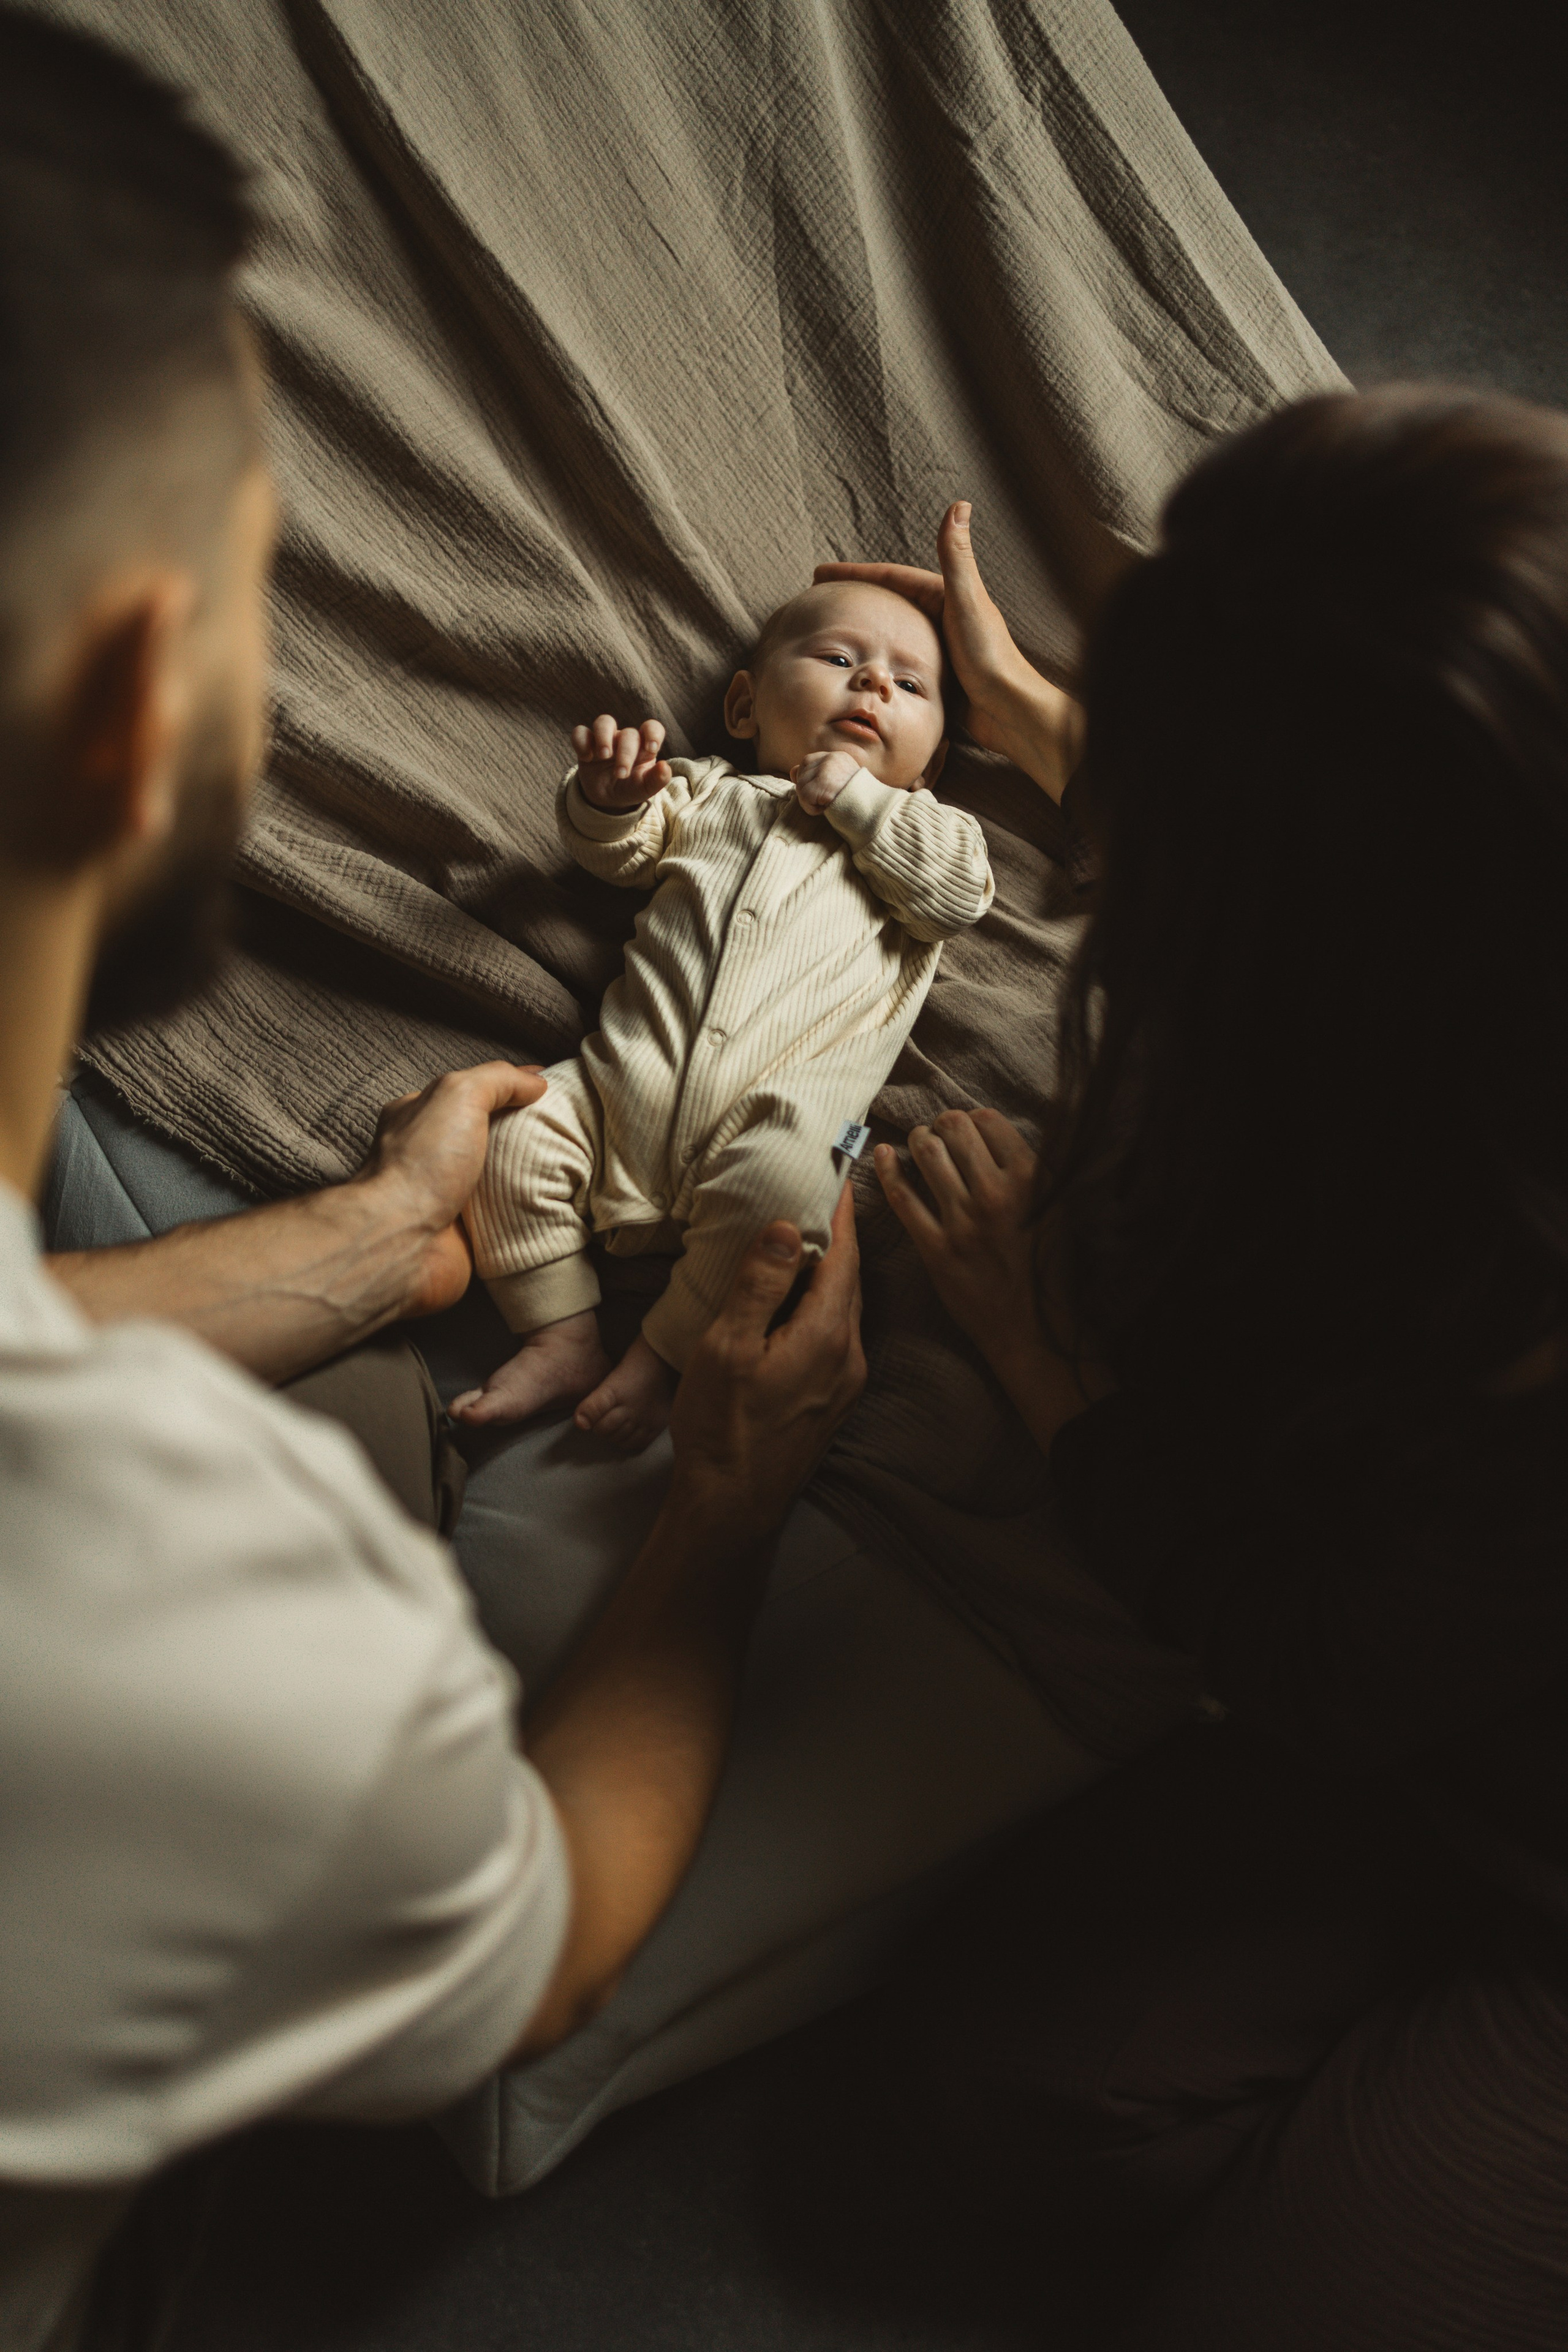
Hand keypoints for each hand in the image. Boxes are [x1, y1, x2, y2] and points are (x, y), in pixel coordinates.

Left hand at [355, 1062, 546, 1316]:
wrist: (402, 1242)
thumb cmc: (420, 1164)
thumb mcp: (459, 1095)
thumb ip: (498, 1080)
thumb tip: (536, 1082)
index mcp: (421, 1115)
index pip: (474, 1093)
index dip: (513, 1088)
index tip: (552, 1092)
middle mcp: (432, 1155)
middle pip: (491, 1135)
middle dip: (527, 1134)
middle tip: (566, 1133)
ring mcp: (449, 1195)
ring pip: (502, 1177)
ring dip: (531, 1176)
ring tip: (569, 1168)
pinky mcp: (467, 1232)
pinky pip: (507, 1218)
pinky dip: (527, 1213)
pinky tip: (554, 1204)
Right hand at [573, 714, 671, 810]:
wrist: (606, 799)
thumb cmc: (630, 788)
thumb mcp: (644, 789)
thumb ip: (657, 780)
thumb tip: (665, 766)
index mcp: (643, 747)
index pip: (652, 728)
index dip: (653, 733)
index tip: (651, 748)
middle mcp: (625, 739)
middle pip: (628, 733)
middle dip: (625, 753)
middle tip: (620, 775)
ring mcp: (605, 739)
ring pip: (604, 722)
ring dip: (604, 737)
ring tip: (604, 756)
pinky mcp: (586, 744)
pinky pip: (580, 733)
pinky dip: (581, 742)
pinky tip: (586, 757)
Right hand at [668, 1187, 865, 1546]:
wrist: (733, 1505)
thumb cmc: (722, 1426)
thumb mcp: (728, 1345)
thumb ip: (761, 1284)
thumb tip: (788, 1227)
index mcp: (828, 1335)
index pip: (845, 1256)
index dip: (841, 1213)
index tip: (839, 1173)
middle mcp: (850, 1356)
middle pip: (851, 1280)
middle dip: (838, 1238)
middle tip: (821, 1198)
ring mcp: (846, 1382)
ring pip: (844, 1309)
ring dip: (829, 1273)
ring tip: (806, 1240)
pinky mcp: (833, 1399)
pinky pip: (835, 1335)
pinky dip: (822, 1305)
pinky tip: (796, 1301)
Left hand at [791, 748, 861, 813]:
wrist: (873, 811)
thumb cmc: (856, 801)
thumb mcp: (837, 783)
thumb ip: (816, 774)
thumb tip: (792, 771)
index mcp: (837, 756)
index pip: (808, 762)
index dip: (808, 779)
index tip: (819, 792)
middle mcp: (831, 758)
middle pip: (802, 773)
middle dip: (808, 790)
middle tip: (825, 800)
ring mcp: (826, 769)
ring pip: (801, 786)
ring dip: (811, 802)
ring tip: (828, 805)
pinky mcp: (822, 783)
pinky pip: (803, 797)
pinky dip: (811, 808)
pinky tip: (825, 810)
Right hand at [815, 503, 1083, 800]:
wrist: (1008, 711)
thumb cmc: (990, 658)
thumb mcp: (967, 602)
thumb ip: (957, 558)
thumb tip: (960, 506)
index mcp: (944, 595)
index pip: (890, 577)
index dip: (855, 573)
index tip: (820, 573)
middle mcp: (940, 617)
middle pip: (887, 602)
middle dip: (854, 597)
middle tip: (817, 598)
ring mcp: (936, 646)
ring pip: (890, 632)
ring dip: (862, 628)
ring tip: (830, 630)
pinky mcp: (935, 674)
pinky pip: (896, 660)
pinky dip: (876, 658)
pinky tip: (858, 666)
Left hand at [874, 1108, 1041, 1365]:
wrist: (1036, 1329)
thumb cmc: (1052, 1269)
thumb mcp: (1058, 1209)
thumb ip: (1031, 1172)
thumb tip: (996, 1137)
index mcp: (1031, 1179)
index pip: (988, 1121)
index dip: (973, 1119)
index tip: (968, 1129)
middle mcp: (996, 1194)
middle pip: (953, 1129)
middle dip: (941, 1124)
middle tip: (940, 1133)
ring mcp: (963, 1222)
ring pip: (926, 1153)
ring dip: (917, 1140)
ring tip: (919, 1144)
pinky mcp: (936, 1249)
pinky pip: (903, 1198)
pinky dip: (888, 1170)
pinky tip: (883, 1155)